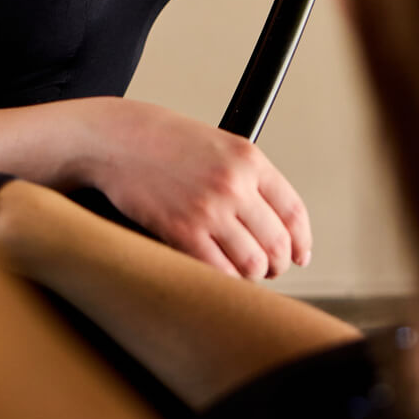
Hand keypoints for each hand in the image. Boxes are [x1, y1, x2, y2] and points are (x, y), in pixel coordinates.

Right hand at [81, 99, 310, 279]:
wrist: (117, 138)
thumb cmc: (162, 141)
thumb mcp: (217, 144)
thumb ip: (246, 178)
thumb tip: (273, 224)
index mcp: (249, 159)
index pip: (293, 212)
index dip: (301, 241)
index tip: (300, 255)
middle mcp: (234, 184)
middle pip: (277, 244)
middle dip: (277, 264)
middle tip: (267, 269)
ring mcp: (209, 209)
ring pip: (252, 264)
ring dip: (251, 276)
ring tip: (241, 272)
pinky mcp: (182, 231)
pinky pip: (218, 271)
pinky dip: (223, 280)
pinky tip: (216, 273)